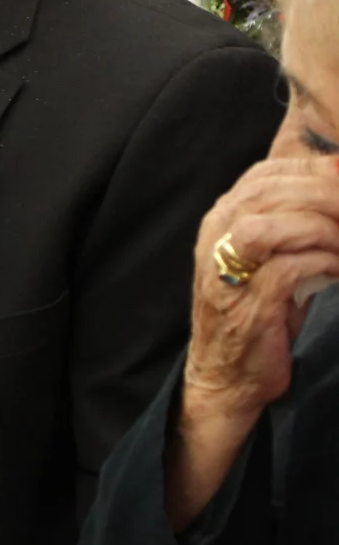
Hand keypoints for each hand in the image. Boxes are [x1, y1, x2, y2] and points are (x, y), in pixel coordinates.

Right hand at [184, 156, 338, 413]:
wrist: (226, 374)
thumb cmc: (259, 311)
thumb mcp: (272, 256)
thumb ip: (294, 221)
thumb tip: (337, 187)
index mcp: (222, 218)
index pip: (267, 173)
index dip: (316, 170)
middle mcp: (216, 236)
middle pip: (270, 192)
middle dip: (327, 195)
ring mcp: (226, 271)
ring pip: (271, 224)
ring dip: (323, 228)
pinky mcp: (246, 304)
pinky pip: (288, 268)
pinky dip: (324, 263)